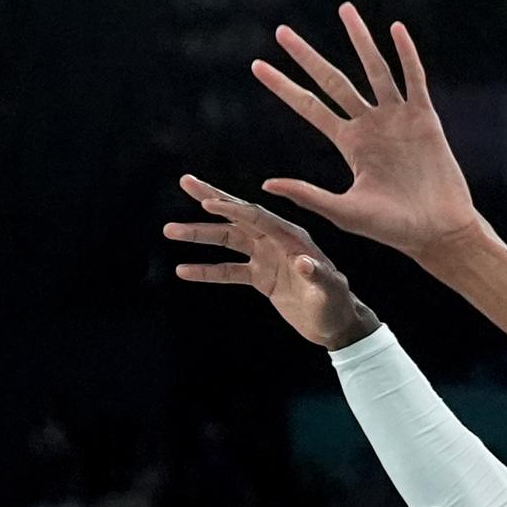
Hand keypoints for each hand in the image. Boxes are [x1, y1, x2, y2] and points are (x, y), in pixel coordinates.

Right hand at [166, 174, 380, 349]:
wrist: (336, 324)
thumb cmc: (337, 305)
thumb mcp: (329, 291)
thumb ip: (318, 276)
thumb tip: (303, 262)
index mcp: (293, 238)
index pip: (259, 218)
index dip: (234, 209)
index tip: (208, 202)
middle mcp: (277, 241)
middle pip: (239, 216)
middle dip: (212, 199)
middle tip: (186, 182)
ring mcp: (267, 258)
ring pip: (228, 240)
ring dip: (200, 234)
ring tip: (170, 229)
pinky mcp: (261, 276)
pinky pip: (228, 270)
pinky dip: (206, 270)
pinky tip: (183, 269)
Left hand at [251, 5, 484, 259]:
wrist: (438, 232)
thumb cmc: (393, 229)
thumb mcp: (344, 212)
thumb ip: (308, 195)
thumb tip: (267, 183)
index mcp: (349, 144)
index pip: (309, 107)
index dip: (283, 87)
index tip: (257, 66)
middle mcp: (370, 125)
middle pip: (333, 81)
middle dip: (307, 57)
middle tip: (281, 32)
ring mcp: (399, 119)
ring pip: (375, 70)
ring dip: (360, 40)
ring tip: (344, 9)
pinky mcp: (426, 119)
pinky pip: (414, 80)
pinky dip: (406, 54)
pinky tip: (395, 30)